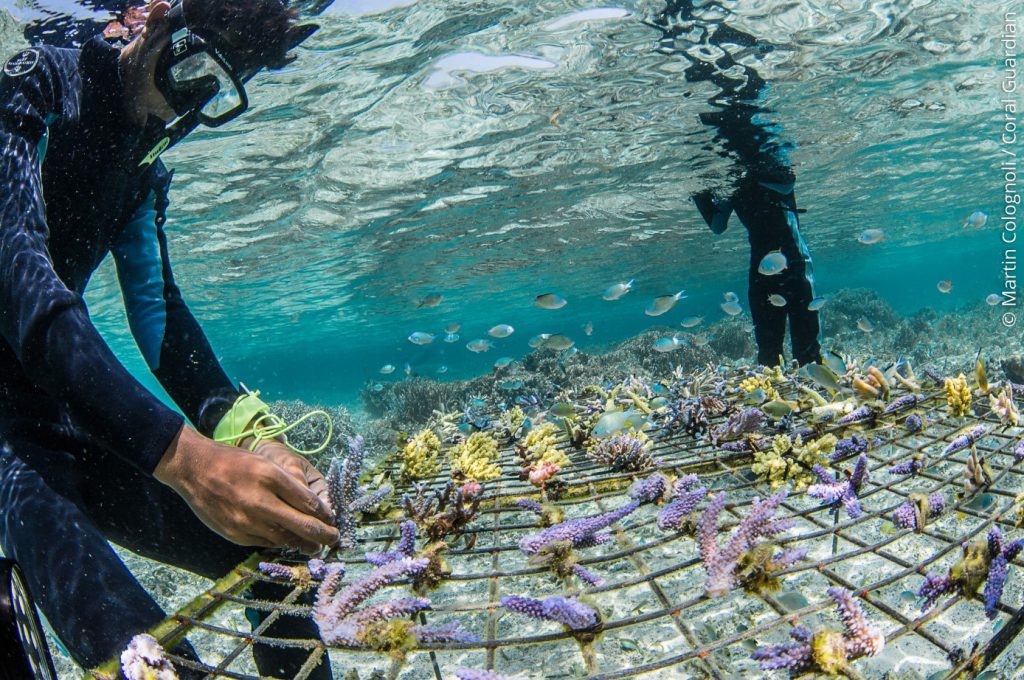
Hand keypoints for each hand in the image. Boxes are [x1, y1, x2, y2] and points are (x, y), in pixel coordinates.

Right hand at [154, 425, 338, 552]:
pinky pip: (265, 542)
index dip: (326, 515)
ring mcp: (246, 521)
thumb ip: (290, 485)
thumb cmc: (235, 463)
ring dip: (304, 544)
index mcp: (271, 477)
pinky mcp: (235, 534)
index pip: (309, 503)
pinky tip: (287, 540)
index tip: (333, 519)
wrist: (194, 469)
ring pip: (285, 539)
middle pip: (303, 526)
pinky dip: (279, 542)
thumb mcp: (267, 464)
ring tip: (315, 545)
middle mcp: (260, 501)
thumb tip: (314, 507)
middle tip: (335, 539)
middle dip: (324, 535)